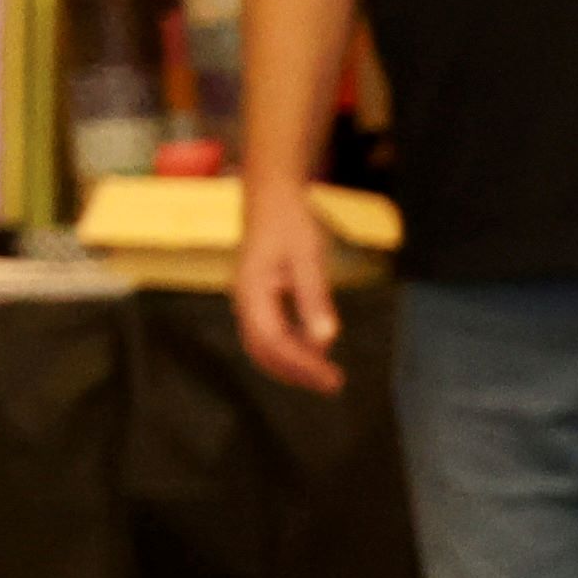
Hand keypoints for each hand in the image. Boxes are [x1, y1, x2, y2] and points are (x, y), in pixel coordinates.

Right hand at [233, 180, 346, 391]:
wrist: (272, 193)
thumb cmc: (291, 219)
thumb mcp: (308, 256)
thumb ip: (315, 298)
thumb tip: (326, 339)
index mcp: (252, 291)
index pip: (274, 343)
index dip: (302, 366)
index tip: (332, 379)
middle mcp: (244, 300)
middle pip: (265, 352)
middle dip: (297, 372)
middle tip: (333, 384)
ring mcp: (249, 300)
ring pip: (265, 346)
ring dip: (294, 364)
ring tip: (326, 374)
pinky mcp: (258, 299)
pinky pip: (270, 334)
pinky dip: (291, 348)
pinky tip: (316, 348)